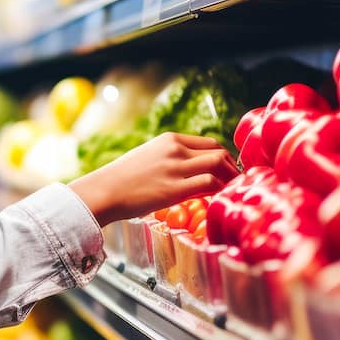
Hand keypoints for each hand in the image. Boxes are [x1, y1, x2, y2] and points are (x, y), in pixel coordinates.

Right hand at [69, 133, 238, 224]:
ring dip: (230, 179)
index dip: (223, 157)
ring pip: (218, 164)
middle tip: (235, 184)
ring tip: (232, 192)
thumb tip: (188, 171)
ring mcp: (176, 168)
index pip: (209, 143)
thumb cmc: (121, 178)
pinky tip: (218, 201)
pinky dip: (220, 191)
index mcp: (170, 139)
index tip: (226, 171)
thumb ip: (170, 159)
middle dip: (232, 168)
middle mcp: (176, 149)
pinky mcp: (175, 189)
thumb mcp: (148, 157)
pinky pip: (210, 184)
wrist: (104, 191)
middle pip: (218, 152)